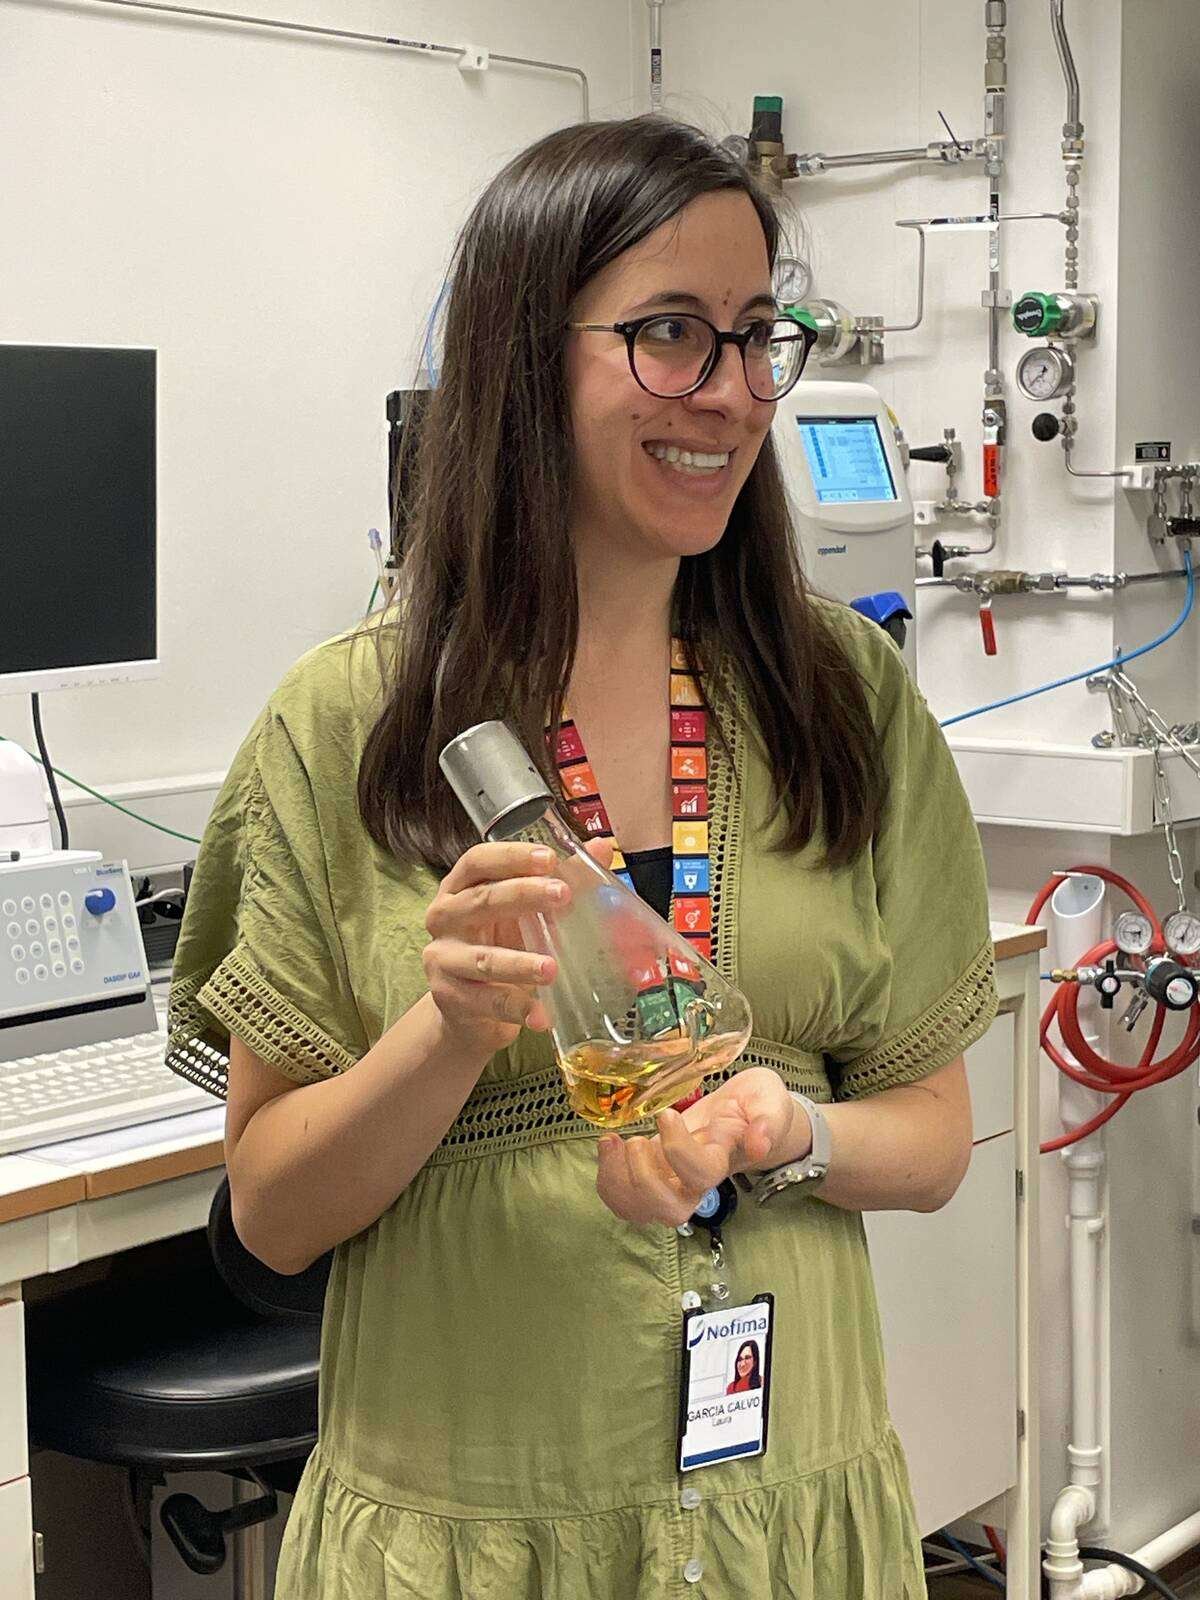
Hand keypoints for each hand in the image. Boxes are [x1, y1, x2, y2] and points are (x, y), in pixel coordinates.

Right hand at [423, 836, 612, 1059]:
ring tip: (552, 968)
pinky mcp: (447, 996)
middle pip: (480, 900)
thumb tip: (601, 849)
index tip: (549, 858)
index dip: (510, 857)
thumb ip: (558, 881)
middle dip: (523, 895)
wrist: (470, 1010)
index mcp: (460, 887)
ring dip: (519, 963)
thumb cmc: (500, 947)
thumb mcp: (525, 914)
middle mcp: (444, 917)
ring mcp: (442, 958)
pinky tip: (541, 1016)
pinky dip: (517, 1008)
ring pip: (483, 959)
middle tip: (562, 895)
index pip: (477, 861)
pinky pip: (487, 1002)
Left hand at [595, 1067, 809, 1226]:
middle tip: (637, 1140)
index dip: (679, 1152)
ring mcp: (671, 1183)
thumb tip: (759, 1142)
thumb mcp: (769, 1099)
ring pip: (642, 1211)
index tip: (667, 1115)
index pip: (702, 1174)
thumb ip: (768, 1119)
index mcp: (723, 1161)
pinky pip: (625, 1199)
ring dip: (618, 1183)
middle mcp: (695, 1184)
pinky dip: (608, 1179)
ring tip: (612, 1142)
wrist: (744, 1110)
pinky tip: (609, 1145)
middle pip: (670, 1211)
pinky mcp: (651, 1176)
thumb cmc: (755, 1104)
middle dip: (645, 1178)